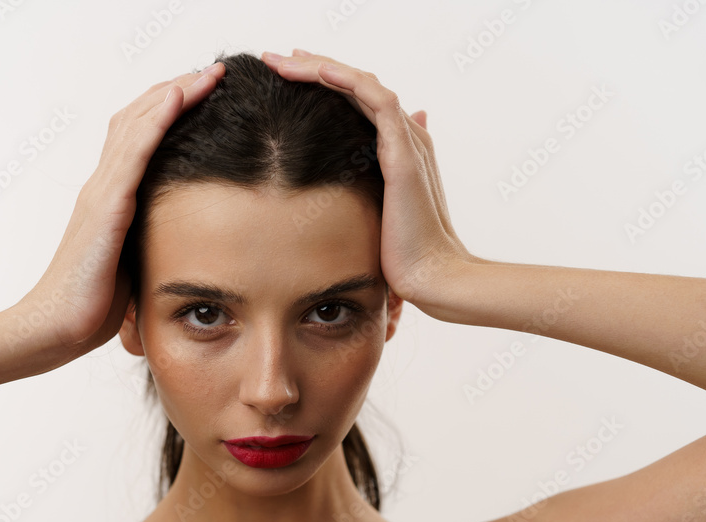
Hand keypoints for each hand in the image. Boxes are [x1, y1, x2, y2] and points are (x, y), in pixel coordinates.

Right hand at [13, 62, 225, 356]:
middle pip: (138, 119)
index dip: (169, 112)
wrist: (55, 330)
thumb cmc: (92, 307)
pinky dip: (157, 121)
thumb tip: (188, 248)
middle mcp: (103, 186)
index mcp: (110, 199)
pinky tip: (179, 99)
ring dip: (173, 94)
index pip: (139, 138)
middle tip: (212, 73)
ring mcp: (101, 193)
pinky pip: (133, 153)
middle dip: (176, 91)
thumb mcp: (133, 266)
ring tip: (207, 75)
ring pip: (137, 125)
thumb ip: (152, 244)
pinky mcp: (105, 208)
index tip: (205, 95)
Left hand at [261, 49, 477, 312]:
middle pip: (355, 85)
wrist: (431, 278)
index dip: (321, 83)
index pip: (355, 100)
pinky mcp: (404, 155)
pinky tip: (320, 71)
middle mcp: (403, 136)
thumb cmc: (402, 257)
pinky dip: (349, 81)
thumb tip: (352, 181)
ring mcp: (406, 142)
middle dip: (313, 68)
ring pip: (362, 84)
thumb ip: (363, 192)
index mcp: (395, 148)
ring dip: (321, 67)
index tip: (284, 75)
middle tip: (274, 59)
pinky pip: (378, 101)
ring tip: (282, 60)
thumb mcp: (373, 217)